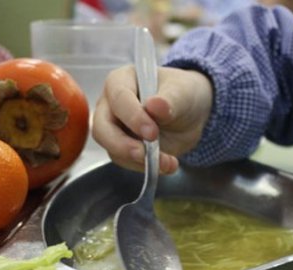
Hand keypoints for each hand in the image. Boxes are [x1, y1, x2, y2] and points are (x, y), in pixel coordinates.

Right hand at [93, 65, 212, 173]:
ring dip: (138, 160)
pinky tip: (166, 164)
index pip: (118, 98)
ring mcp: (114, 128)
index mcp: (121, 81)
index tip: (152, 133)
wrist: (190, 114)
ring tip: (167, 162)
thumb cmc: (182, 94)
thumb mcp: (182, 93)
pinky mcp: (121, 147)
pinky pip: (126, 161)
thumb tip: (155, 105)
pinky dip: (145, 166)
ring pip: (111, 148)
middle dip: (122, 144)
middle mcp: (110, 104)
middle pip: (101, 128)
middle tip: (145, 154)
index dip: (133, 117)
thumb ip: (169, 100)